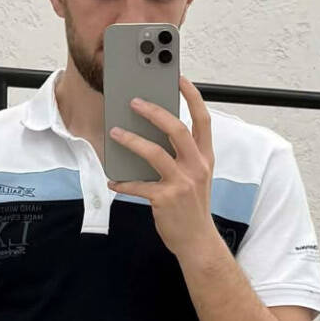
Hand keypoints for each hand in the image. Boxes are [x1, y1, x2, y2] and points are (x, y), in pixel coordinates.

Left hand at [105, 76, 219, 262]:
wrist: (198, 242)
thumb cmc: (192, 208)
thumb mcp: (196, 178)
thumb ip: (182, 157)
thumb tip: (153, 135)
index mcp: (205, 158)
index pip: (202, 120)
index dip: (192, 96)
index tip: (179, 78)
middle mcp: (196, 167)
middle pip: (176, 129)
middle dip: (154, 112)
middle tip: (134, 102)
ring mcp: (181, 183)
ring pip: (154, 152)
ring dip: (131, 140)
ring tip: (115, 133)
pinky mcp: (165, 199)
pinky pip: (138, 185)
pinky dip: (123, 182)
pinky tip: (113, 181)